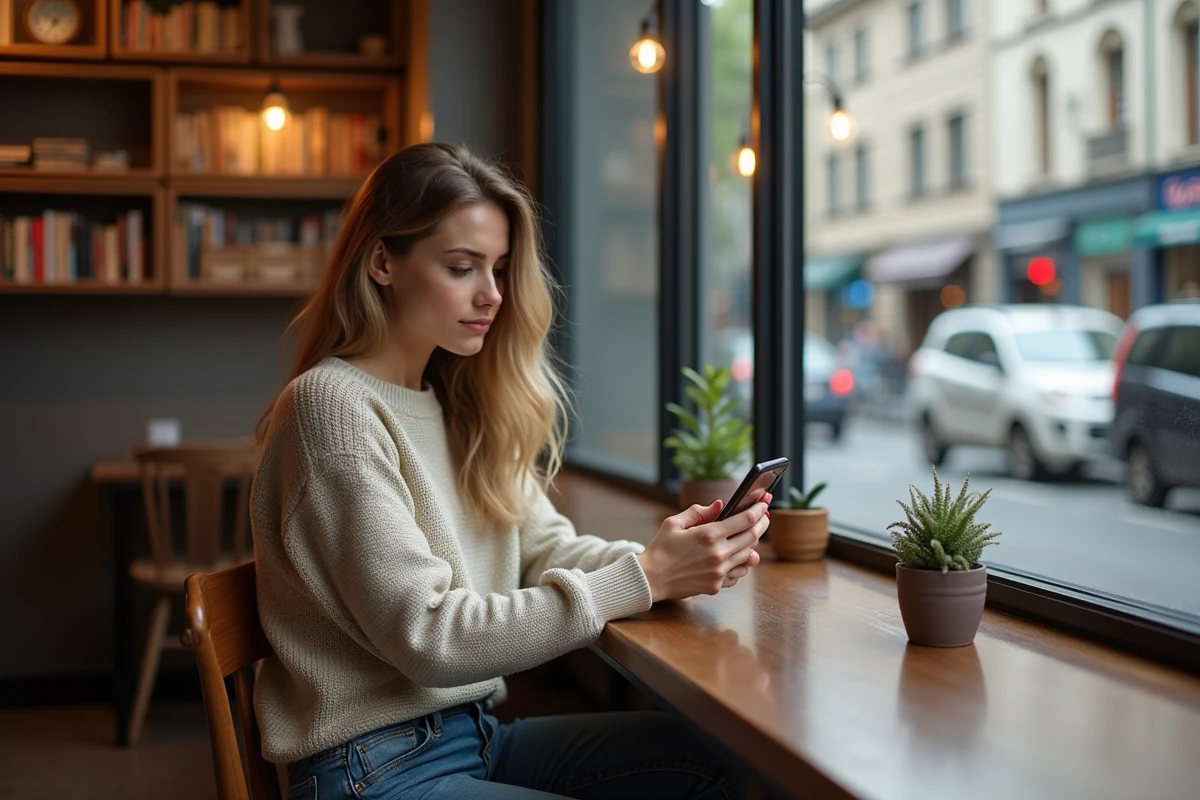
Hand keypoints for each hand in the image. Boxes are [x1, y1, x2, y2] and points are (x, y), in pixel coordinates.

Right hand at [636, 494, 770, 602]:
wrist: (651, 579)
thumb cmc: (661, 548)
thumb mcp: (674, 523)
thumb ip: (699, 512)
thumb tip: (720, 505)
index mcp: (708, 535)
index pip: (745, 519)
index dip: (758, 509)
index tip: (764, 502)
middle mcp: (718, 554)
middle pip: (753, 536)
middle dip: (762, 523)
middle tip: (765, 516)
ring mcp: (719, 572)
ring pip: (749, 555)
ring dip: (754, 543)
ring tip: (753, 533)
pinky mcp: (716, 585)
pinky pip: (738, 573)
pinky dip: (743, 563)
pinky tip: (741, 555)